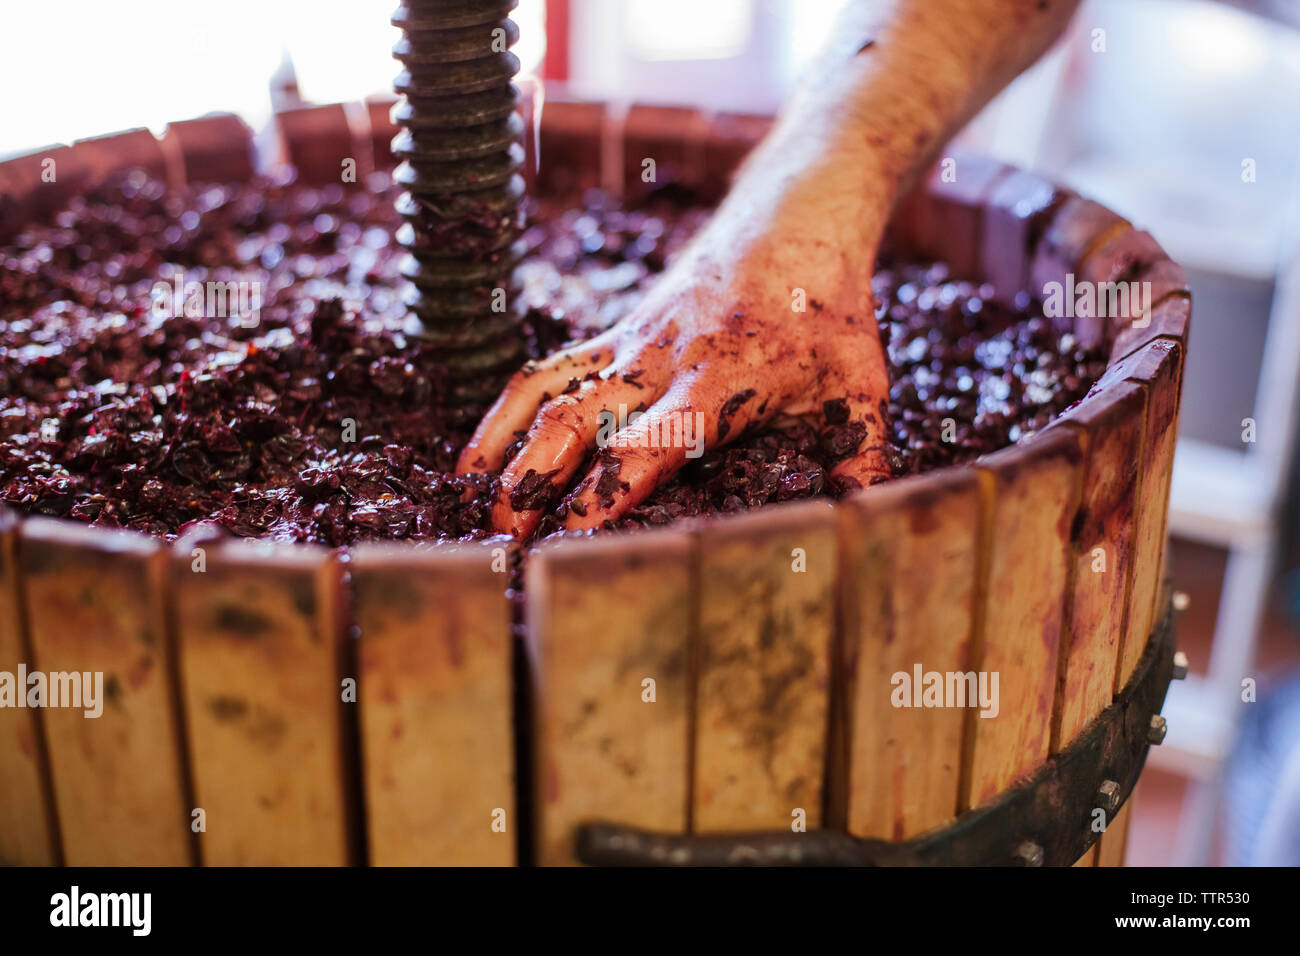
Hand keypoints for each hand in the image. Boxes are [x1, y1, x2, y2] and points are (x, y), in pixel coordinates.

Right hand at [456, 177, 893, 539]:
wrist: (795, 219)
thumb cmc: (828, 310)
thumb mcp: (859, 388)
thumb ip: (857, 461)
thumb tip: (862, 535)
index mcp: (718, 385)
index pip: (650, 448)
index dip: (606, 497)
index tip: (572, 548)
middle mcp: (660, 364)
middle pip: (579, 424)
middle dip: (533, 485)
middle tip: (504, 545)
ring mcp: (630, 344)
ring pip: (548, 393)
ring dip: (504, 447)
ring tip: (470, 501)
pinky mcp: (615, 331)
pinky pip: (549, 368)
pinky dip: (506, 410)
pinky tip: (477, 452)